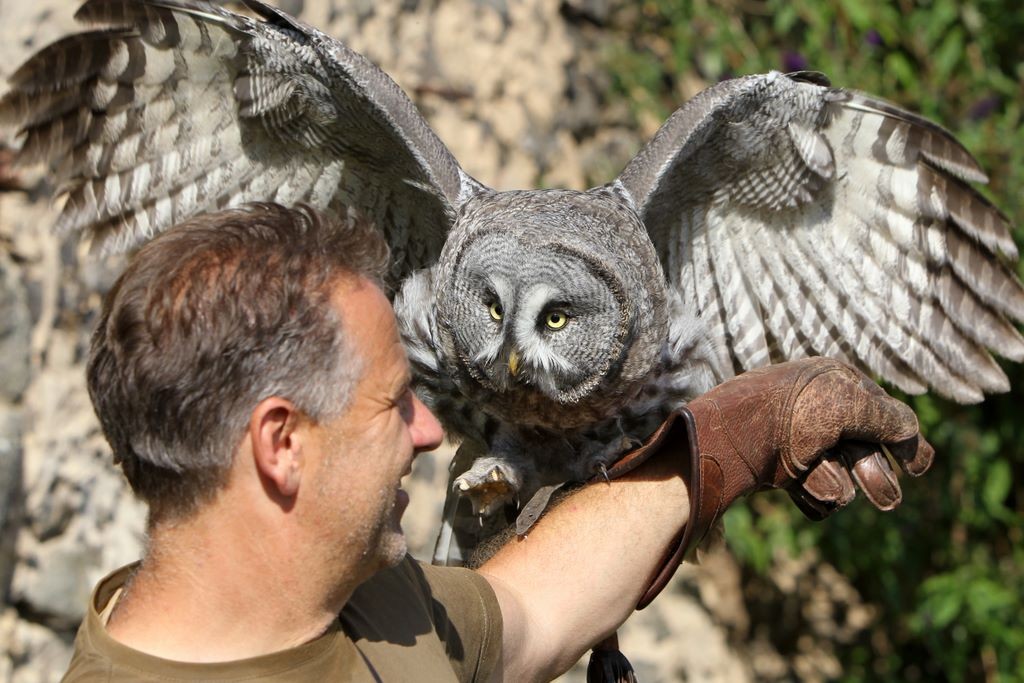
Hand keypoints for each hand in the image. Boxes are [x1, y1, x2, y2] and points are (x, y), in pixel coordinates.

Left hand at [688, 357, 933, 526]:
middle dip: (875, 475)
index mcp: (835, 382)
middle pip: (864, 450)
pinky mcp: (783, 472)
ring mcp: (801, 442)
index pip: (882, 412)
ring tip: (826, 485)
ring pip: (843, 476)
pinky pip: (816, 493)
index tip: (917, 469)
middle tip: (888, 502)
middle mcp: (820, 410)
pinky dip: (815, 495)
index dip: (903, 441)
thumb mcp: (849, 406)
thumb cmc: (793, 413)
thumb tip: (912, 434)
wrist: (731, 437)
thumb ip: (890, 419)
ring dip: (840, 485)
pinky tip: (799, 489)